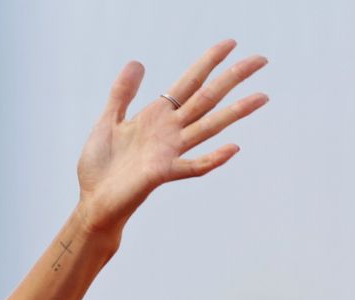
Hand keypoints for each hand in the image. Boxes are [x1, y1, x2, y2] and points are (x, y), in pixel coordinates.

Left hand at [76, 39, 268, 236]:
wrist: (93, 200)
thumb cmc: (100, 165)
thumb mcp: (107, 121)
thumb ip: (122, 93)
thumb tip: (138, 62)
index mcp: (157, 116)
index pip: (189, 82)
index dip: (208, 62)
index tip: (231, 43)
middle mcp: (169, 131)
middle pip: (207, 98)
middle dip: (232, 78)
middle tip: (261, 59)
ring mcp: (169, 152)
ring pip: (208, 127)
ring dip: (235, 112)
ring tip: (262, 97)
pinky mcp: (162, 173)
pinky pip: (193, 166)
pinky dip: (213, 158)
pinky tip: (233, 148)